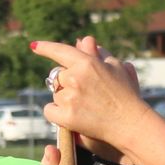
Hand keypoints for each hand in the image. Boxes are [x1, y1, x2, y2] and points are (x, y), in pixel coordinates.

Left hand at [35, 36, 154, 160]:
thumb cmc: (126, 94)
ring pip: (55, 95)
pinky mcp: (66, 117)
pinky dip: (56, 113)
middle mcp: (74, 78)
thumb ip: (96, 53)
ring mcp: (69, 98)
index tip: (34, 46)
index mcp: (87, 63)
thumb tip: (82, 40)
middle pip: (58, 77)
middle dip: (67, 83)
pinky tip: (71, 116)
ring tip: (86, 107)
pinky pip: (49, 111)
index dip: (45, 47)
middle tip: (85, 93)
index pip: (60, 51)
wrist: (130, 124)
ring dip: (65, 99)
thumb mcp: (116, 67)